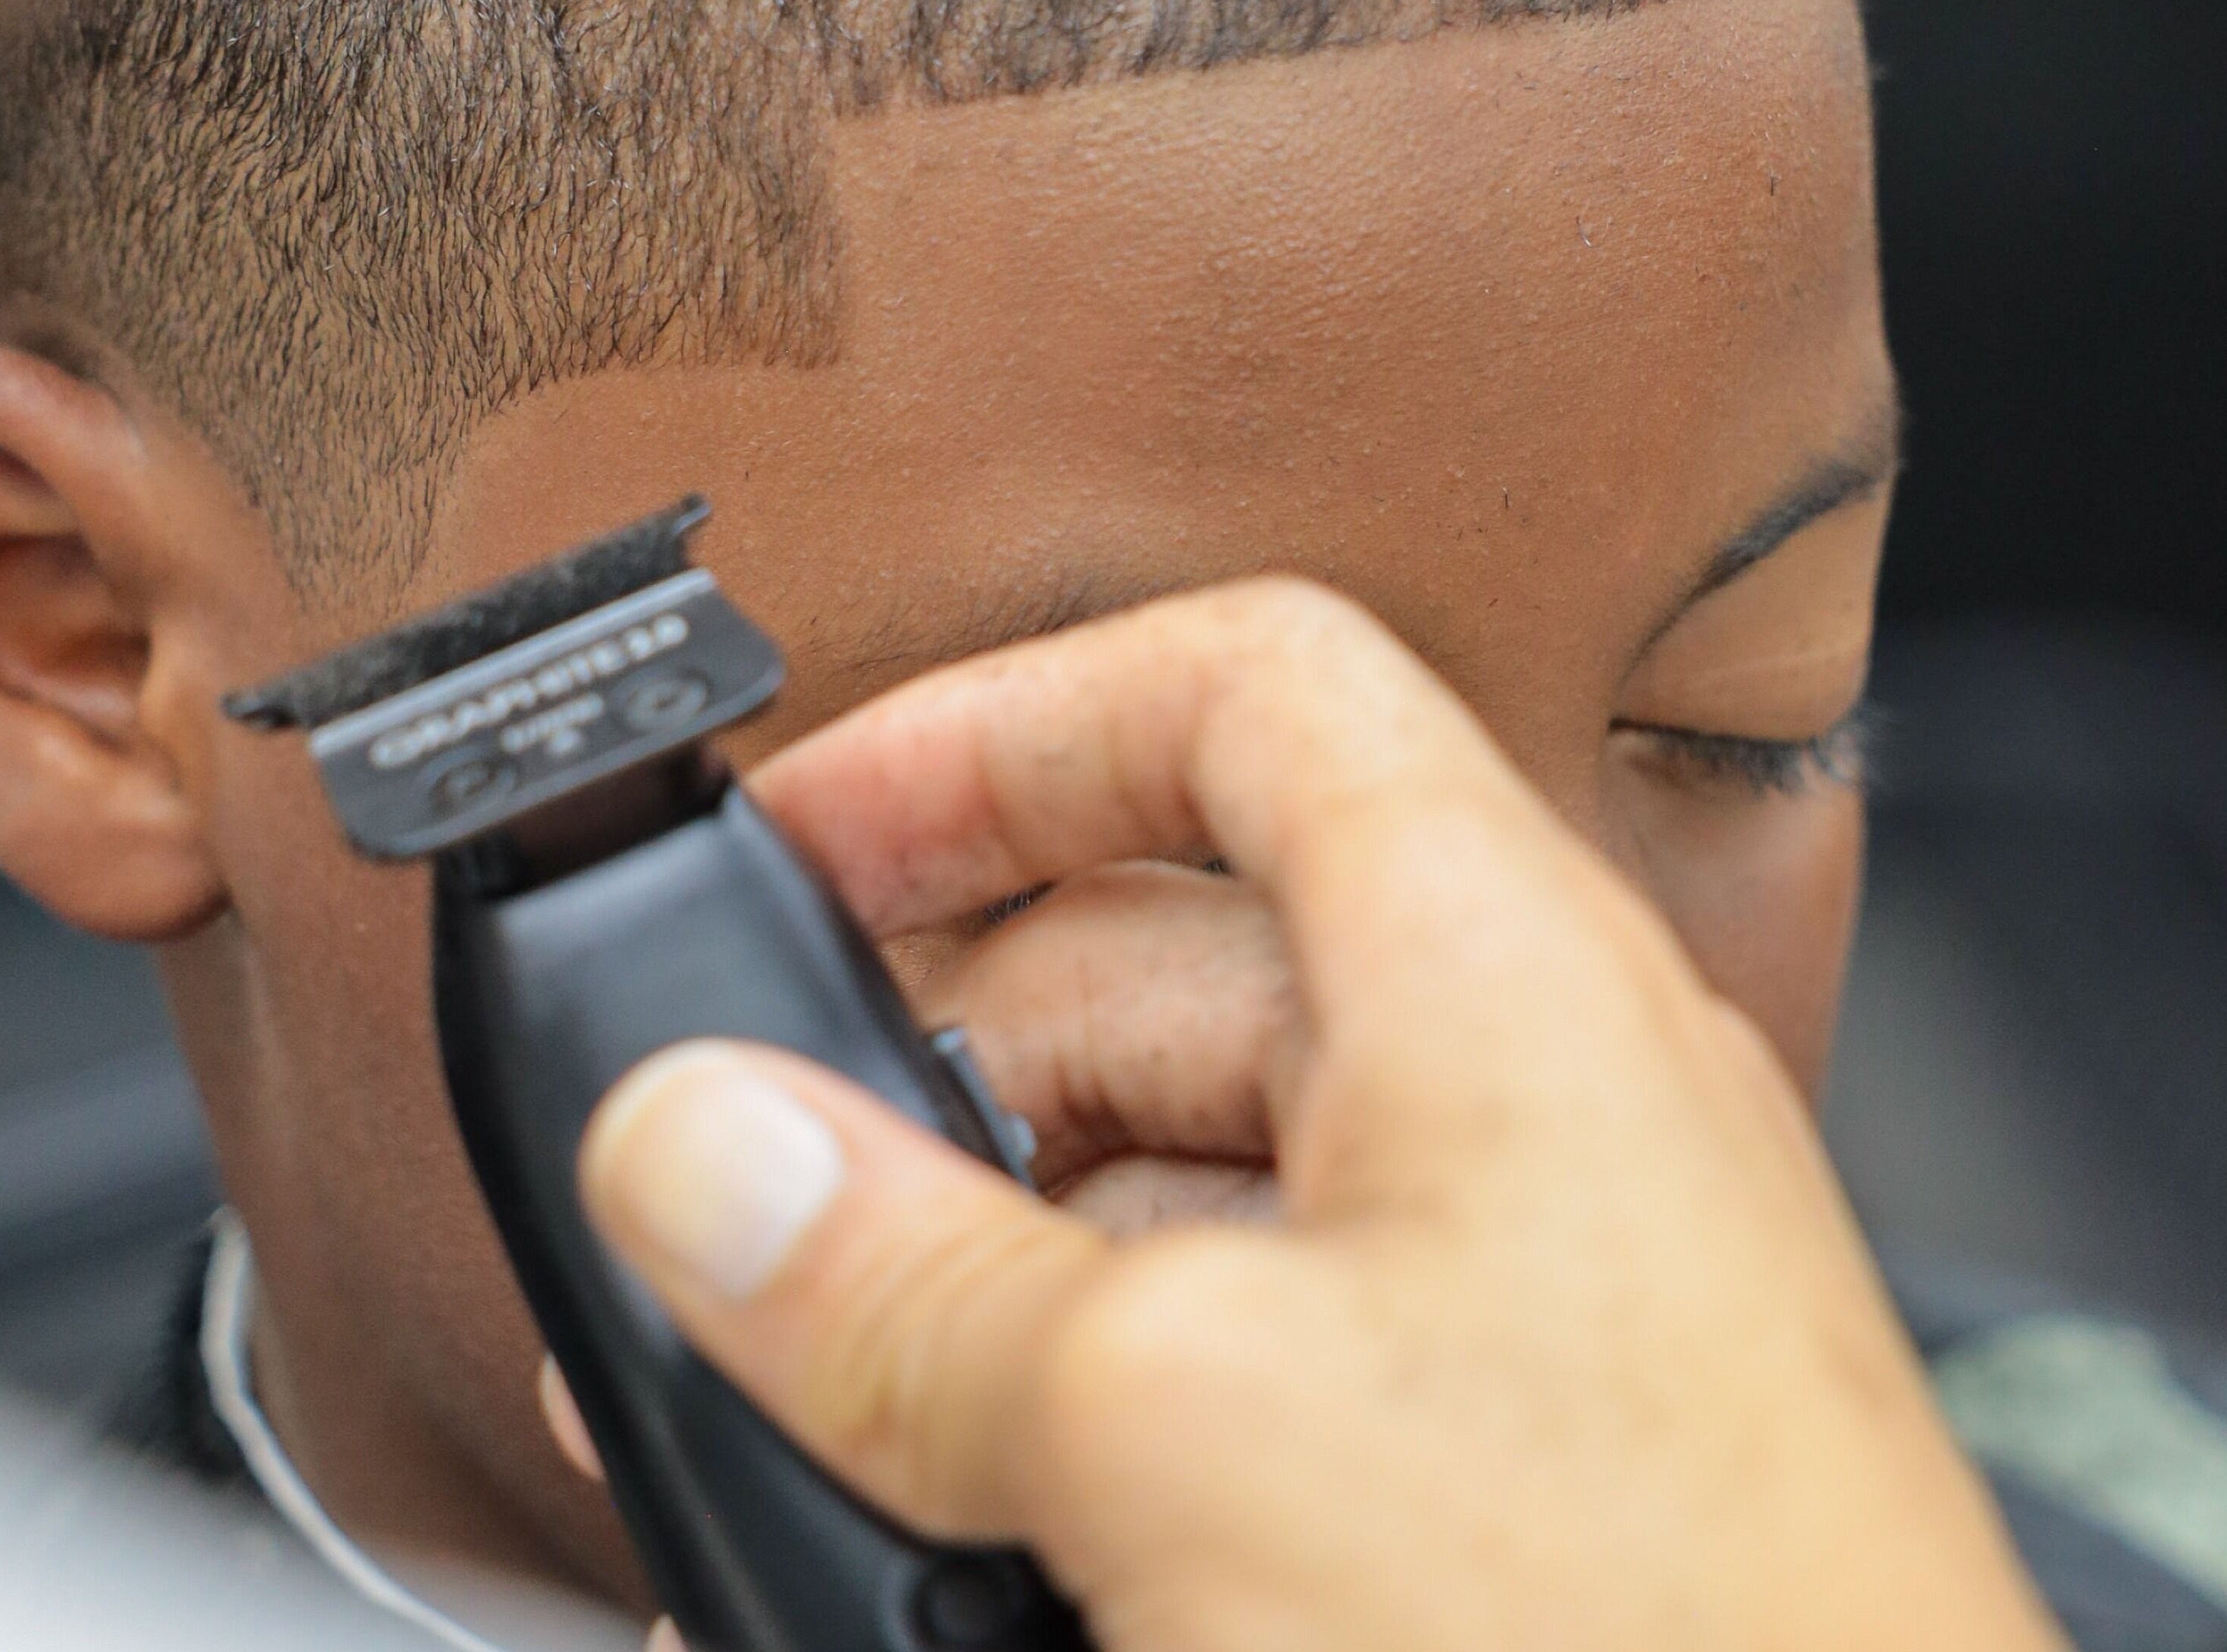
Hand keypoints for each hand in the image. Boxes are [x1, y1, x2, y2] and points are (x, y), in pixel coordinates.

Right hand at [573, 580, 2064, 1651]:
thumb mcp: (1192, 1434)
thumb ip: (912, 1284)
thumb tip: (703, 1153)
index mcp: (1497, 967)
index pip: (1243, 690)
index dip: (1002, 729)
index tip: (807, 835)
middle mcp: (1523, 1092)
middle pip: (1165, 965)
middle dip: (924, 1065)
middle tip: (729, 1199)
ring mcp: (1517, 1284)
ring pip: (1182, 1187)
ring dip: (972, 1271)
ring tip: (794, 1406)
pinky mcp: (1497, 1458)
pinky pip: (1241, 1358)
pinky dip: (1077, 1411)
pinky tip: (947, 1535)